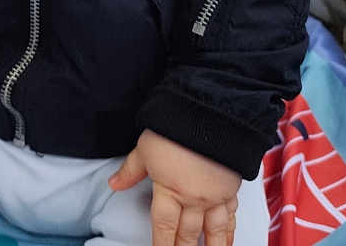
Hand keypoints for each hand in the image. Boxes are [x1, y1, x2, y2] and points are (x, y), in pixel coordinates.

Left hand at [109, 129, 240, 245]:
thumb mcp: (146, 148)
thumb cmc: (176, 128)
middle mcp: (194, 199)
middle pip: (188, 236)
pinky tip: (228, 238)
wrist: (210, 113)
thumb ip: (131, 170)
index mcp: (170, 191)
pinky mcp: (231, 187)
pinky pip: (231, 215)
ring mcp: (215, 195)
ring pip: (214, 233)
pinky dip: (230, 231)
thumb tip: (114, 184)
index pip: (164, 229)